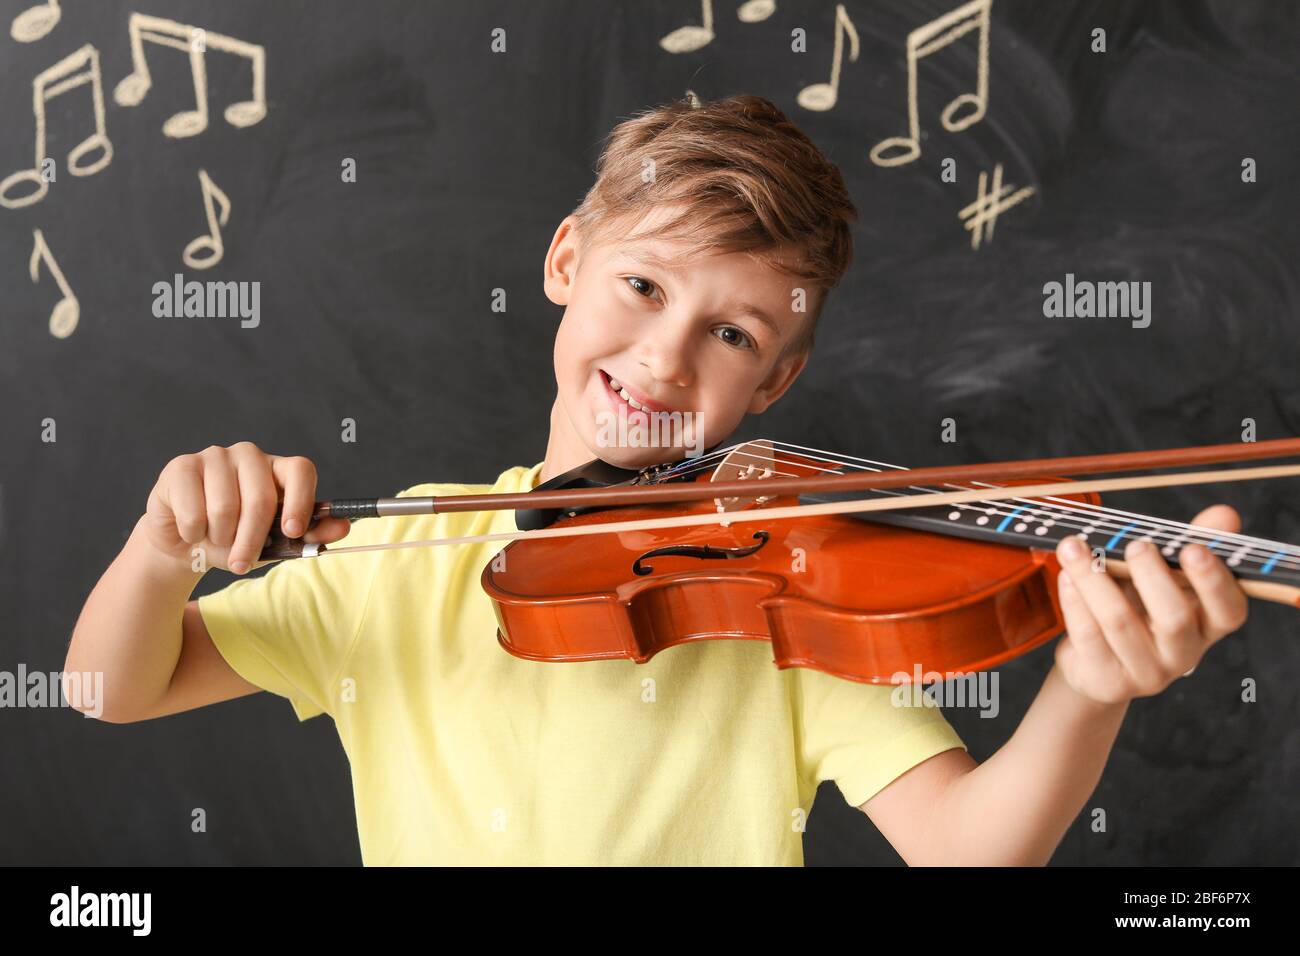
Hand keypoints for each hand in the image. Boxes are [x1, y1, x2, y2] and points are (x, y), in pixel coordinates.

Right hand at [142, 442, 351, 573]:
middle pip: (262, 498)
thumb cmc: (235, 540)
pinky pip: (193, 510)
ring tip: (215, 540)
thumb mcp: (274, 543)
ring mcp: (215, 457)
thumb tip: (343, 527)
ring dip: (220, 538)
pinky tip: (192, 531)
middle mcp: (249, 456)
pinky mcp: (182, 467)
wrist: (186, 544)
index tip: (293, 532)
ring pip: (225, 507)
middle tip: (242, 563)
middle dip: (253, 540)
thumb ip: (309, 535)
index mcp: (277, 469)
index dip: (301, 501)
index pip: (301, 470)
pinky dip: (194, 533)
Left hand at [1052, 504, 1248, 704]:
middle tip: (1135, 545)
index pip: (1229, 610)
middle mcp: (1182, 654)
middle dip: (1152, 576)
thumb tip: (1224, 514)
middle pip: (1174, 618)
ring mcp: (1144, 672)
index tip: (1193, 548)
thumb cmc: (1138, 610)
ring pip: (1119, 622)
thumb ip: (1189, 545)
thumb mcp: (1166, 578)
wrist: (1097, 665)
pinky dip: (1073, 600)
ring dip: (1093, 578)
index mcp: (1207, 626)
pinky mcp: (1106, 679)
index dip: (1214, 581)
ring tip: (1075, 547)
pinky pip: (1087, 634)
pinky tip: (1066, 575)